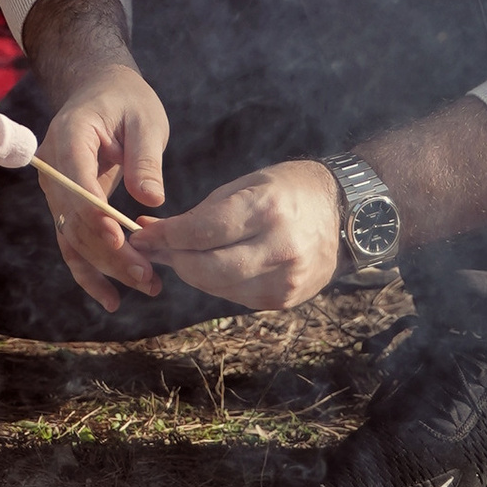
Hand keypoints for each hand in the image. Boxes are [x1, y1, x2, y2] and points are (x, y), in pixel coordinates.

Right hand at [36, 60, 173, 311]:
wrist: (99, 91)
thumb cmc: (125, 101)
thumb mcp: (145, 119)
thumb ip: (145, 157)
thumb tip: (152, 199)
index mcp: (70, 135)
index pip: (76, 180)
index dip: (95, 214)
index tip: (121, 241)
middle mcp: (53, 166)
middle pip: (74, 218)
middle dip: (110, 252)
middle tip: (148, 276)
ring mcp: (55, 189)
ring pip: (73, 237)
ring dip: (106, 268)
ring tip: (146, 287)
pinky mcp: (64, 206)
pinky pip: (71, 242)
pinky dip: (89, 272)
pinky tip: (111, 299)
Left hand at [127, 158, 342, 312]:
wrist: (344, 214)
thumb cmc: (288, 190)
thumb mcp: (246, 186)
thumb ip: (201, 214)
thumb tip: (153, 234)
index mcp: (267, 211)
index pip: (201, 232)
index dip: (165, 236)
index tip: (141, 233)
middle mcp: (278, 249)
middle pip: (205, 269)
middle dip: (173, 259)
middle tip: (152, 247)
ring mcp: (284, 280)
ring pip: (216, 287)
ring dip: (190, 272)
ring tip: (176, 253)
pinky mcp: (284, 300)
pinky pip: (234, 296)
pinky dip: (216, 282)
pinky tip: (209, 264)